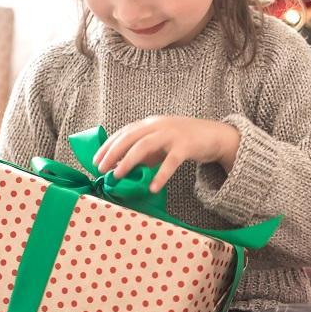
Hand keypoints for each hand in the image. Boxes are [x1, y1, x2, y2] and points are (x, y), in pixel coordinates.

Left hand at [92, 116, 239, 193]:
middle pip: (130, 137)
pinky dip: (160, 175)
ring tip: (117, 176)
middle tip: (100, 169)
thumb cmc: (183, 141)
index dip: (108, 145)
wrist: (215, 136)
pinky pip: (170, 162)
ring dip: (128, 161)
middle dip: (112, 153)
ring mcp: (172, 134)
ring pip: (144, 146)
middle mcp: (159, 125)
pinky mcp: (186, 146)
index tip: (95, 160)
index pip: (124, 132)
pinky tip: (152, 188)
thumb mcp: (160, 145)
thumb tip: (119, 166)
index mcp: (150, 124)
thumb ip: (143, 153)